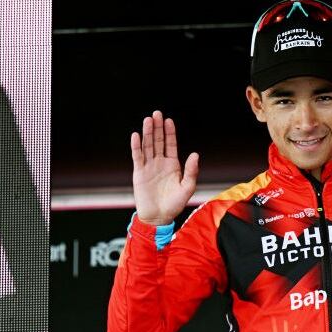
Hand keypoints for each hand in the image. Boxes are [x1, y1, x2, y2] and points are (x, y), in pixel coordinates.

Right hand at [130, 110, 198, 225]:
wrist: (158, 217)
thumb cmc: (174, 204)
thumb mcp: (187, 188)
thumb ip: (191, 171)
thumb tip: (195, 154)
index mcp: (172, 165)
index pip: (170, 144)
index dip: (169, 132)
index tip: (168, 120)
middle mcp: (160, 163)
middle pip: (158, 141)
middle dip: (157, 127)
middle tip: (156, 113)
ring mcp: (149, 167)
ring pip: (147, 146)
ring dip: (147, 133)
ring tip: (148, 120)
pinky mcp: (139, 173)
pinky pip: (137, 157)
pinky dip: (136, 146)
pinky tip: (136, 135)